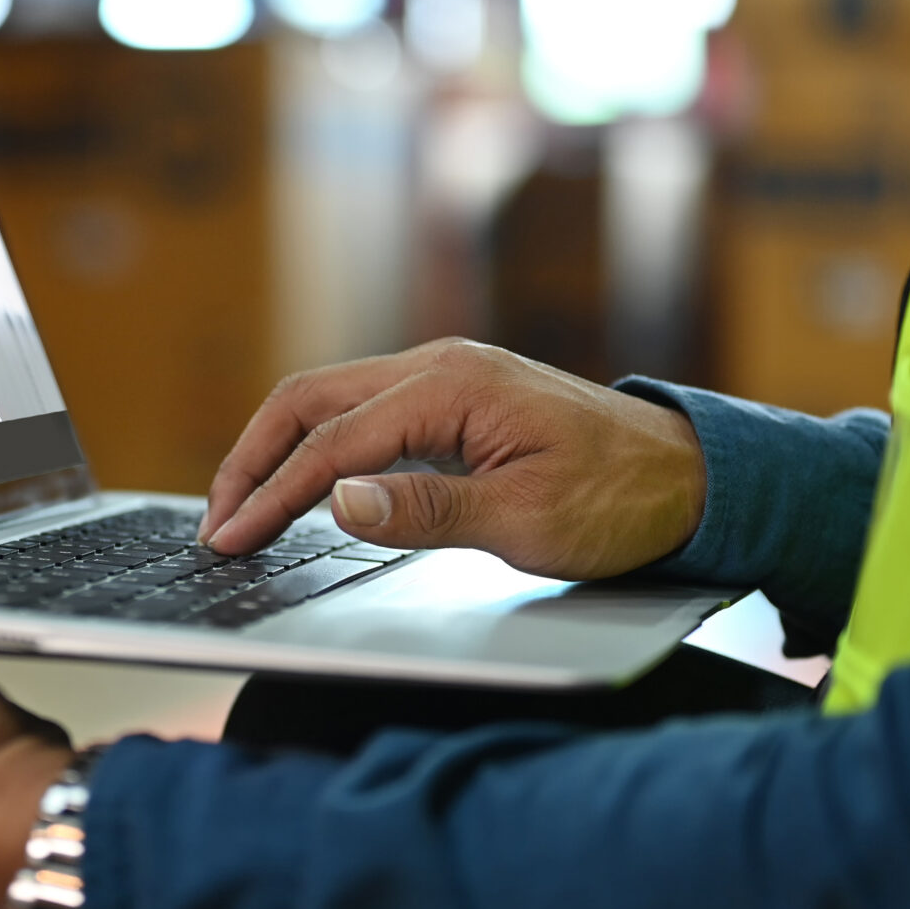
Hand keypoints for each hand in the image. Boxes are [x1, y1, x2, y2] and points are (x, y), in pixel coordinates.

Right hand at [197, 338, 707, 579]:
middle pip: (308, 401)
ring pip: (330, 403)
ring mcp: (445, 379)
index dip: (272, 496)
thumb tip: (336, 498)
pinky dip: (316, 449)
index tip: (230, 541)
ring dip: (278, 453)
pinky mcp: (453, 402)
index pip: (332, 443)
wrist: (693, 478)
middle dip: (251, 461)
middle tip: (216, 526)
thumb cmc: (623, 501)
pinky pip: (363, 415)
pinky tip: (300, 488)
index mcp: (452, 386)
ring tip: (241, 511)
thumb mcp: (527, 521)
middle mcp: (439, 367)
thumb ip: (426, 510)